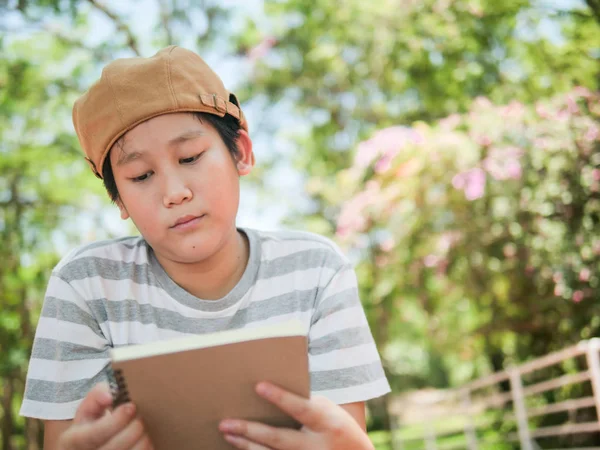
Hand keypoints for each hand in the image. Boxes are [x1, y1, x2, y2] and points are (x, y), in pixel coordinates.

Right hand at [58, 382, 152, 449]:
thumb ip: (96, 397)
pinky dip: (146, 448)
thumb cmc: (91, 425)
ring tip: (141, 429)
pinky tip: (142, 441)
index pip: (95, 434)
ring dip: (143, 439)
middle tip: (139, 418)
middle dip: (134, 428)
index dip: (116, 420)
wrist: (88, 448)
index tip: (131, 406)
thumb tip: (109, 395)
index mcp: (73, 441)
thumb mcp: (87, 409)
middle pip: (115, 447)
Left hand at [219, 382, 374, 449]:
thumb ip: (303, 404)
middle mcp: (317, 448)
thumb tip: (264, 395)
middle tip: (225, 422)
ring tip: (227, 432)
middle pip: (279, 439)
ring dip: (246, 445)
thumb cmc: (335, 425)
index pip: (302, 409)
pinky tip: (239, 446)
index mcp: (328, 424)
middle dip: (251, 430)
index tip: (258, 385)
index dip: (281, 398)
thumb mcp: (327, 411)